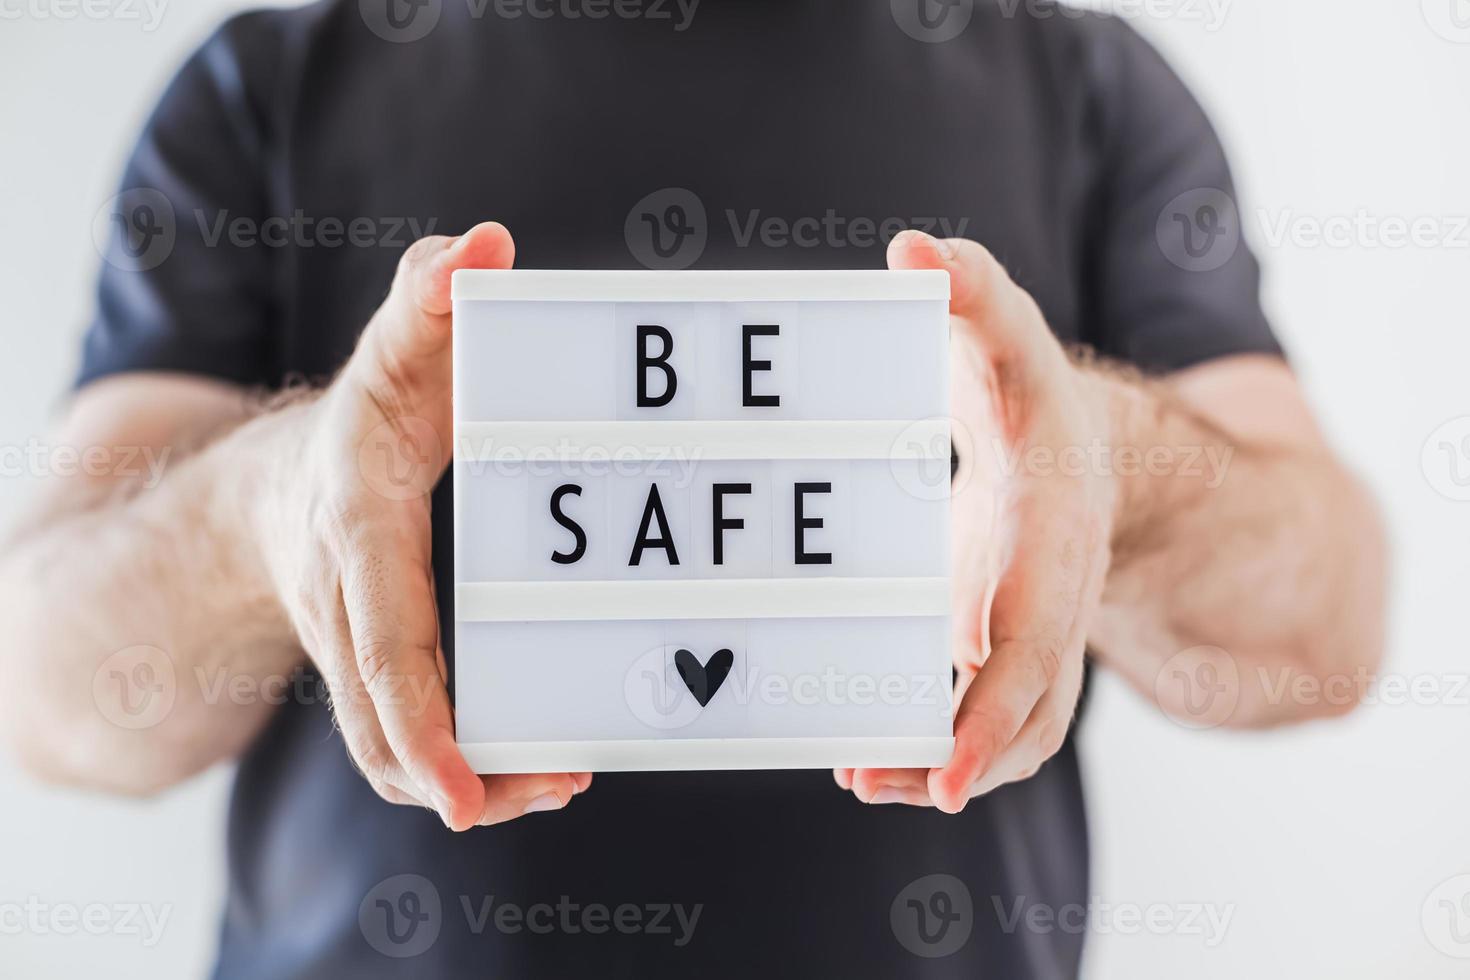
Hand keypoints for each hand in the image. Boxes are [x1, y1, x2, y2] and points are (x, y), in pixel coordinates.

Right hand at [261, 223, 590, 828]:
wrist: (276, 484)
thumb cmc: (362, 412)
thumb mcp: (396, 345)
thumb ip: (430, 294)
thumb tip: (486, 245)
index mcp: (354, 531)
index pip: (379, 641)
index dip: (419, 720)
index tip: (458, 788)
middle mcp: (343, 603)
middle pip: (381, 726)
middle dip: (459, 778)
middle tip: (558, 784)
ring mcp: (353, 647)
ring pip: (389, 751)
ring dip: (473, 783)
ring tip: (560, 779)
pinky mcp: (378, 670)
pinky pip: (405, 738)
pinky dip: (463, 761)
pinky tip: (534, 759)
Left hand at [835, 231, 1117, 811]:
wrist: (1090, 452)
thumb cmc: (1033, 396)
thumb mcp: (1007, 336)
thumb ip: (969, 289)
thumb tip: (911, 247)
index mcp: (1052, 529)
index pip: (1030, 634)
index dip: (993, 709)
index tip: (950, 774)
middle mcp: (1055, 595)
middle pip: (1029, 705)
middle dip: (961, 757)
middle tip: (874, 783)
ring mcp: (1036, 630)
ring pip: (1014, 726)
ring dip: (940, 765)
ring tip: (865, 780)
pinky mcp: (1002, 646)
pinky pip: (986, 714)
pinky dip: (939, 743)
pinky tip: (872, 756)